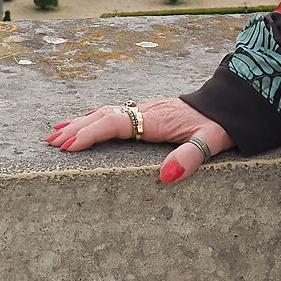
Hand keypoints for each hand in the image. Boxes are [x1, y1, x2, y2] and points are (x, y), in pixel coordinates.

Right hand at [48, 96, 233, 183]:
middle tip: (50, 144)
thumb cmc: (219, 124)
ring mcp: (144, 110)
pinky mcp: (147, 113)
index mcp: (155, 119)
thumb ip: (189, 158)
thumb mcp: (210, 142)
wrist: (230, 103)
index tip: (68, 146)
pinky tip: (83, 123)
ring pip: (104, 114)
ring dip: (79, 124)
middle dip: (75, 130)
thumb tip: (166, 177)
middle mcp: (145, 111)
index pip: (114, 124)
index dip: (89, 134)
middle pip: (102, 117)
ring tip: (54, 135)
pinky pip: (112, 115)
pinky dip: (93, 120)